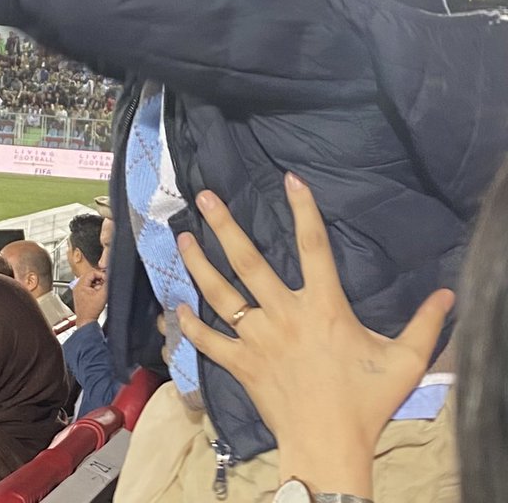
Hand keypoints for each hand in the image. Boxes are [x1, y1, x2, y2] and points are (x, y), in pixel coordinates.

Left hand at [72, 270, 106, 326]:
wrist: (87, 322)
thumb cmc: (91, 311)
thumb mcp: (102, 295)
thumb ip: (107, 284)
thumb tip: (110, 277)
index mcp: (80, 285)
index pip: (91, 272)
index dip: (101, 275)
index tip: (106, 279)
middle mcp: (78, 287)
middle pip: (91, 277)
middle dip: (100, 280)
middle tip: (105, 285)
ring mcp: (79, 291)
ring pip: (91, 283)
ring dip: (98, 285)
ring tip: (102, 292)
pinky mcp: (82, 296)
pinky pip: (90, 288)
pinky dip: (96, 290)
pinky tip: (99, 296)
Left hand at [175, 172, 453, 494]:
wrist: (329, 446)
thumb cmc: (367, 403)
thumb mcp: (405, 361)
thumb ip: (425, 324)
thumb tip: (448, 294)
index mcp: (323, 307)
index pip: (314, 248)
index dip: (303, 211)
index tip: (290, 179)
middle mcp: (284, 316)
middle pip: (248, 262)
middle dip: (225, 226)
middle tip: (205, 196)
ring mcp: (258, 339)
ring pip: (220, 294)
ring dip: (198, 264)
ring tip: (181, 238)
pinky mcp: (241, 364)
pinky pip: (209, 341)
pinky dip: (191, 325)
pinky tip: (178, 308)